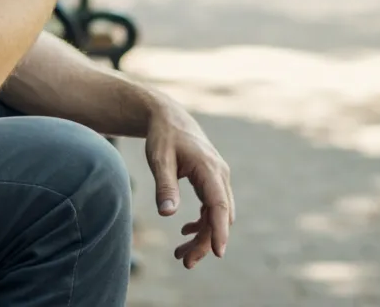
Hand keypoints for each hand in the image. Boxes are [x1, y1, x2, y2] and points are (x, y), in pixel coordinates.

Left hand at [145, 98, 233, 268]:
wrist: (168, 117)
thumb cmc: (163, 136)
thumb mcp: (159, 159)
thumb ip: (165, 185)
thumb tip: (167, 214)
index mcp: (208, 168)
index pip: (219, 204)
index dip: (220, 230)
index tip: (218, 253)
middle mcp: (219, 173)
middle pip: (220, 215)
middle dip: (206, 241)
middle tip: (184, 261)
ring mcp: (217, 176)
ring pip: (218, 214)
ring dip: (203, 235)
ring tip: (181, 254)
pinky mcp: (212, 179)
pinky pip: (213, 207)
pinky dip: (202, 222)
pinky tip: (185, 231)